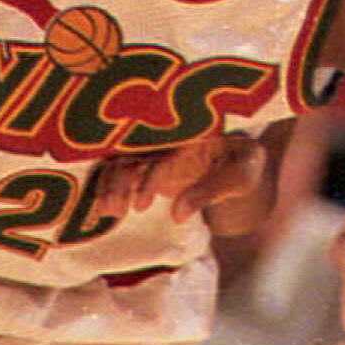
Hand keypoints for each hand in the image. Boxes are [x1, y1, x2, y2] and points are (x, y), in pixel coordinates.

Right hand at [91, 132, 264, 223]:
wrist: (240, 160)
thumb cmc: (244, 164)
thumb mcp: (241, 176)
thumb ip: (211, 191)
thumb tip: (177, 214)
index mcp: (194, 130)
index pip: (167, 151)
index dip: (152, 176)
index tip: (142, 204)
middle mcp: (169, 135)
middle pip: (137, 151)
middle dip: (121, 179)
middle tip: (112, 209)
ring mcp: (156, 147)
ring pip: (124, 160)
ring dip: (111, 184)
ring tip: (107, 212)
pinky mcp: (147, 161)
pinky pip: (121, 169)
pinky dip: (109, 186)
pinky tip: (100, 208)